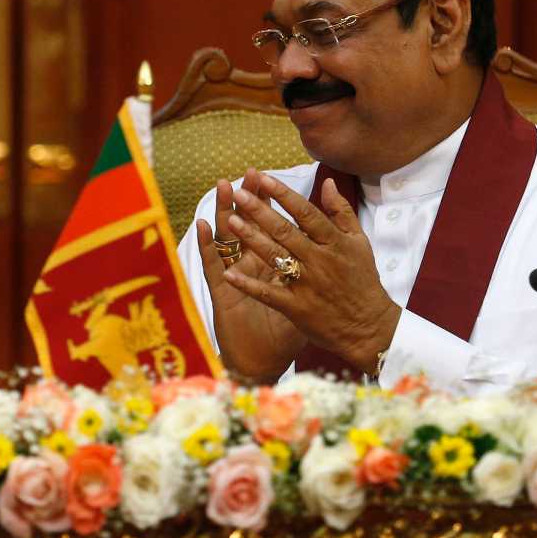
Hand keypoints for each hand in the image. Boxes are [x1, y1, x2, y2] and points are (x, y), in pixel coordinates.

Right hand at [194, 170, 306, 381]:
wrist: (263, 364)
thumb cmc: (286, 337)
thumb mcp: (307, 304)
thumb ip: (316, 277)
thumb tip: (335, 253)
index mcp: (273, 266)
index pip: (270, 228)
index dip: (270, 204)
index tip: (268, 179)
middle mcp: (250, 268)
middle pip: (248, 226)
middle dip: (247, 200)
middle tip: (243, 173)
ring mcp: (233, 278)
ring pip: (228, 239)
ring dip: (224, 212)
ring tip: (221, 188)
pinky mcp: (221, 293)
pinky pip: (213, 267)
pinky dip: (208, 246)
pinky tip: (201, 225)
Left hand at [221, 174, 399, 374]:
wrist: (369, 326)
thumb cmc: (363, 280)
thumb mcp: (359, 242)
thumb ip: (341, 211)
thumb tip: (328, 181)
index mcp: (335, 242)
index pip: (307, 213)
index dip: (285, 194)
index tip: (264, 178)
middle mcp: (320, 261)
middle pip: (286, 231)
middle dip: (261, 211)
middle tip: (239, 193)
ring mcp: (307, 284)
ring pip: (275, 257)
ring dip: (251, 238)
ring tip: (231, 220)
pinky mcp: (297, 308)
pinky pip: (269, 294)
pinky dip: (248, 285)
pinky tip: (229, 274)